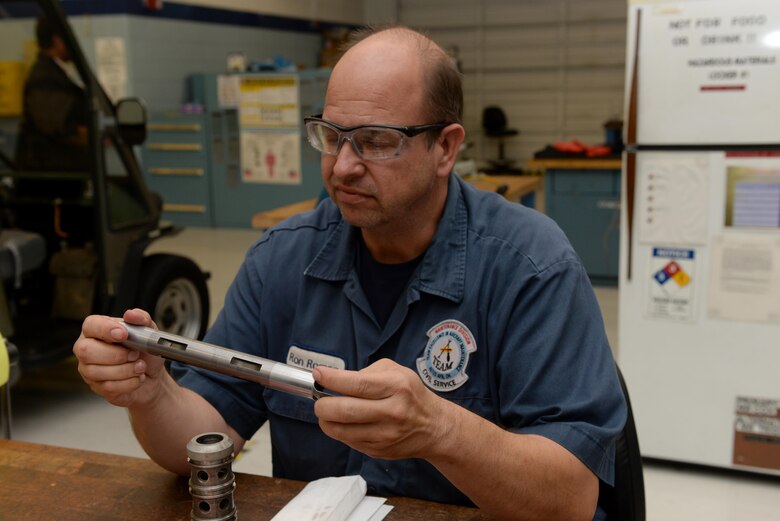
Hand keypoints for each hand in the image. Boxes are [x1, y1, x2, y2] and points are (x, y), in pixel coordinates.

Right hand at [73, 308, 165, 407]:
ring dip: (126, 370)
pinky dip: (129, 383)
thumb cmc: (144, 350)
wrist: (152, 373)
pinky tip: (137, 377)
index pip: (91, 325)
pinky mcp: (96, 386)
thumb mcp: (148, 331)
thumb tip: (131, 314)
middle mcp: (87, 348)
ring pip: (96, 371)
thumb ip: (142, 319)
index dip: (105, 329)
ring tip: (141, 366)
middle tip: (135, 354)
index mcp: (97, 329)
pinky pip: (108, 387)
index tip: (123, 334)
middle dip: (116, 354)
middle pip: (86, 351)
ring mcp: (88, 369)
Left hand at [313, 359, 450, 459]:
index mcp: (396, 387)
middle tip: (319, 399)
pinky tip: (344, 423)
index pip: (356, 384)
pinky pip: (348, 441)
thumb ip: (367, 373)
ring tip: (326, 412)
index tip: (318, 374)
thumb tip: (338, 380)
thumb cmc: (411, 394)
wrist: (433, 427)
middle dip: (322, 404)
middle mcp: (391, 412)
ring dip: (325, 420)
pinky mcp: (378, 451)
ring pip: (341, 430)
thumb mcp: (396, 372)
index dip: (332, 379)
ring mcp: (384, 435)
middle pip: (344, 411)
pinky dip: (339, 431)